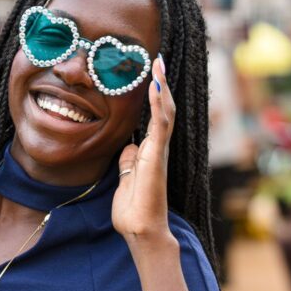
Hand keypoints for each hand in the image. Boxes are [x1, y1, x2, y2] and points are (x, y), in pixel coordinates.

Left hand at [112, 55, 176, 254]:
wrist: (141, 229)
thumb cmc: (134, 209)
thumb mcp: (125, 178)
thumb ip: (128, 161)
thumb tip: (128, 147)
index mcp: (150, 151)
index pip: (155, 117)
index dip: (154, 96)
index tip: (151, 74)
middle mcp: (158, 147)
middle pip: (163, 109)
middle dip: (161, 85)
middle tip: (158, 61)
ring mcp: (159, 151)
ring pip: (165, 112)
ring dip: (162, 88)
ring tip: (159, 65)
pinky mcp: (157, 156)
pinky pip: (160, 125)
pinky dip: (159, 105)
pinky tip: (157, 88)